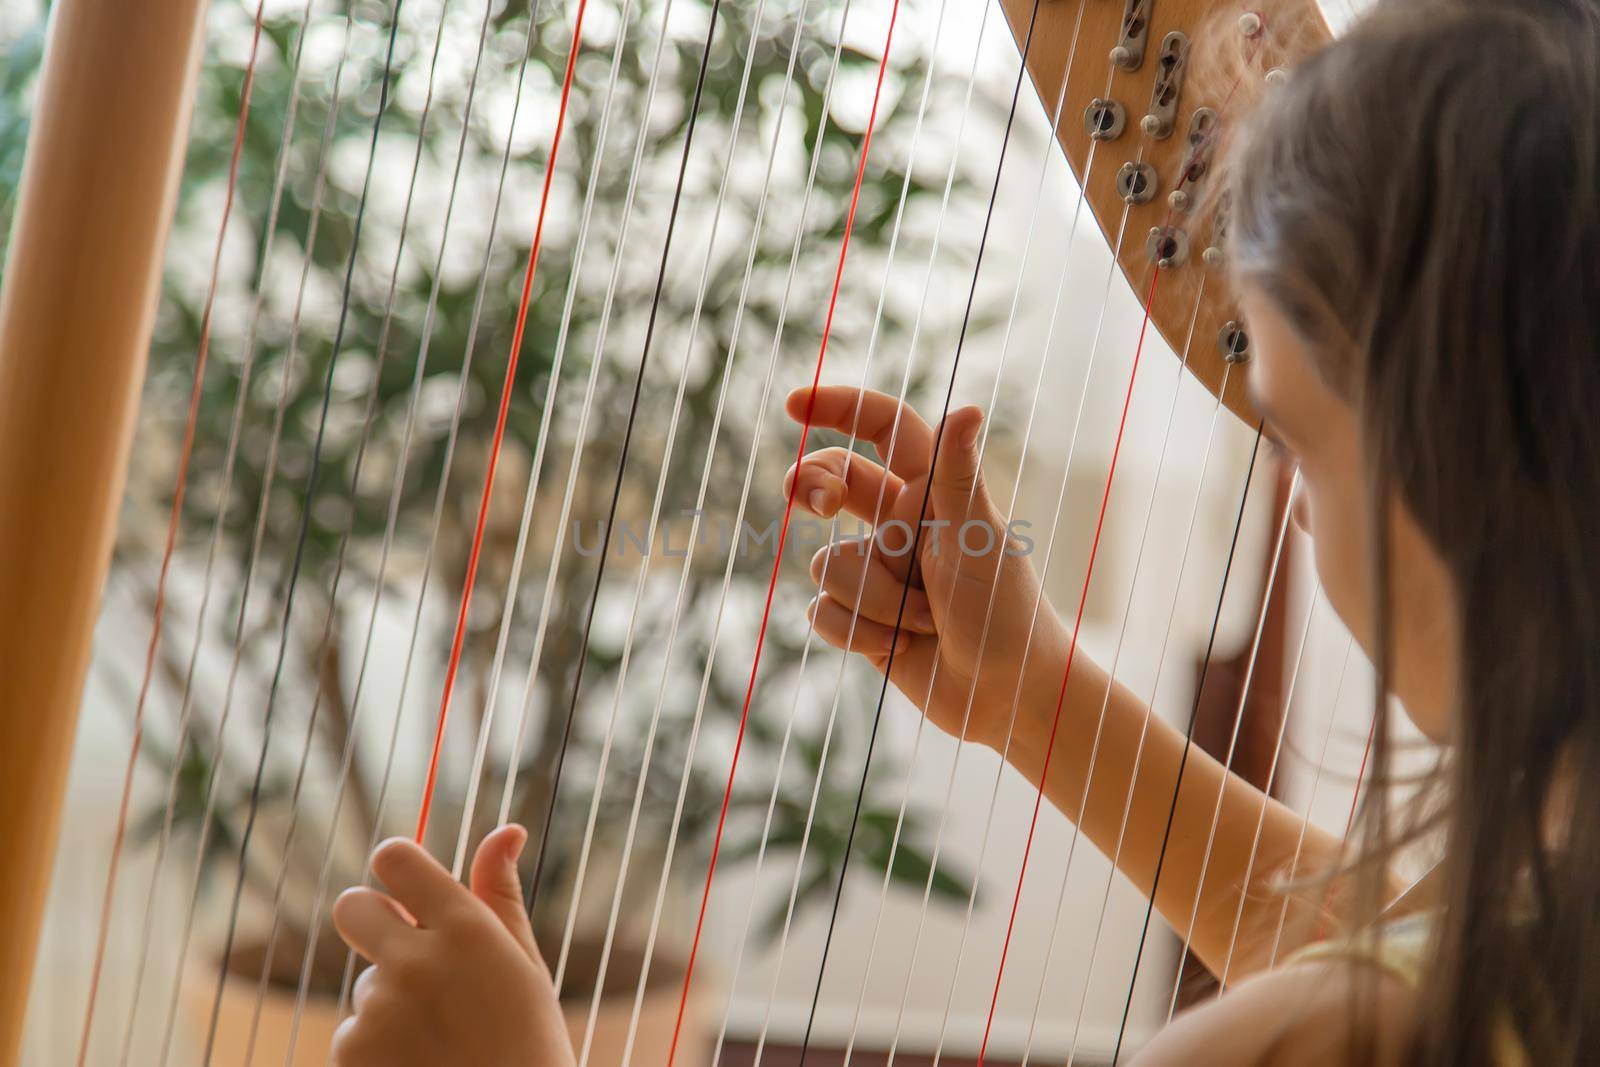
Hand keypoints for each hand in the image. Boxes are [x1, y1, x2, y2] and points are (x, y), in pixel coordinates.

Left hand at [330, 826, 574, 1066]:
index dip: (397, 870)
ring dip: (391, 1006)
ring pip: (366, 985)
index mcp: (464, 928)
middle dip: (370, 922)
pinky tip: (421, 1066)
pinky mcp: (352, 1054)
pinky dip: (378, 1051)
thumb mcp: (522, 965)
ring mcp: (378, 1010)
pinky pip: (353, 1034)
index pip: (395, 859)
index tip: (409, 893)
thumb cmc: (528, 1044)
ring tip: (442, 1044)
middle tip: (406, 955)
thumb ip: (499, 895)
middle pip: (351, 906)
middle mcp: (415, 960)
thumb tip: (505, 828)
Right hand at [783, 385, 1069, 750]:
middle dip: (814, 489)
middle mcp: (900, 525)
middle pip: (833, 481)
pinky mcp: (862, 619)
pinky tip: (900, 647)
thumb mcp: (978, 539)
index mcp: (932, 492)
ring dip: (872, 599)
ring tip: (923, 621)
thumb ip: (959, 474)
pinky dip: (857, 632)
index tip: (794, 405)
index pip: (883, 428)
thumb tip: (969, 406)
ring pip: (826, 563)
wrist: (1007, 697)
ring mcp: (878, 573)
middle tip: (817, 506)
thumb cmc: (1006, 613)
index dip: (838, 407)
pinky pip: (822, 611)